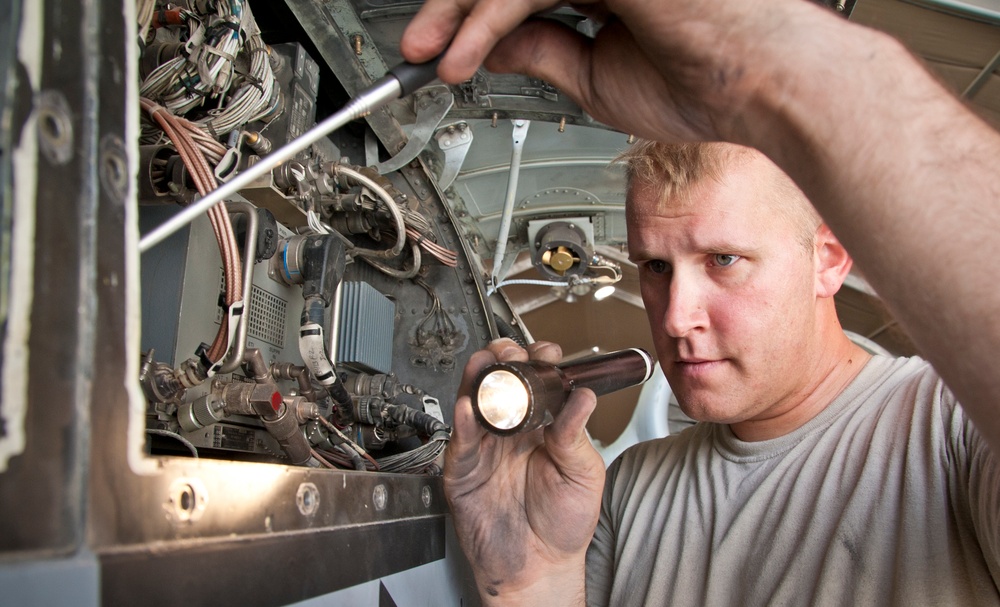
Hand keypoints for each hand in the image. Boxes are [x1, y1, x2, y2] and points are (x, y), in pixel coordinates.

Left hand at [400, 0, 842, 143]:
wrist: (761, 88)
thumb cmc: (704, 84)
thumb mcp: (595, 77)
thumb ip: (541, 53)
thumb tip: (490, 49)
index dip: (476, 17)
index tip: (442, 51)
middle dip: (452, 9)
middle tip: (416, 48)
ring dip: (459, 14)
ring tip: (431, 59)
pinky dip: (485, 19)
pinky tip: (463, 56)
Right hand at [446, 338, 605, 602]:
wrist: (538, 568)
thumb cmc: (563, 524)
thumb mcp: (583, 475)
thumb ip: (576, 435)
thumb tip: (584, 396)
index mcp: (543, 426)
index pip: (537, 382)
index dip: (538, 362)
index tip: (546, 354)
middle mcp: (512, 431)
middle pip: (501, 382)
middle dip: (503, 359)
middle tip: (510, 352)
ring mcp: (485, 448)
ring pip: (475, 401)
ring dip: (478, 378)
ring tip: (485, 364)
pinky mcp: (464, 469)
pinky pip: (460, 440)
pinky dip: (463, 420)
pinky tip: (468, 406)